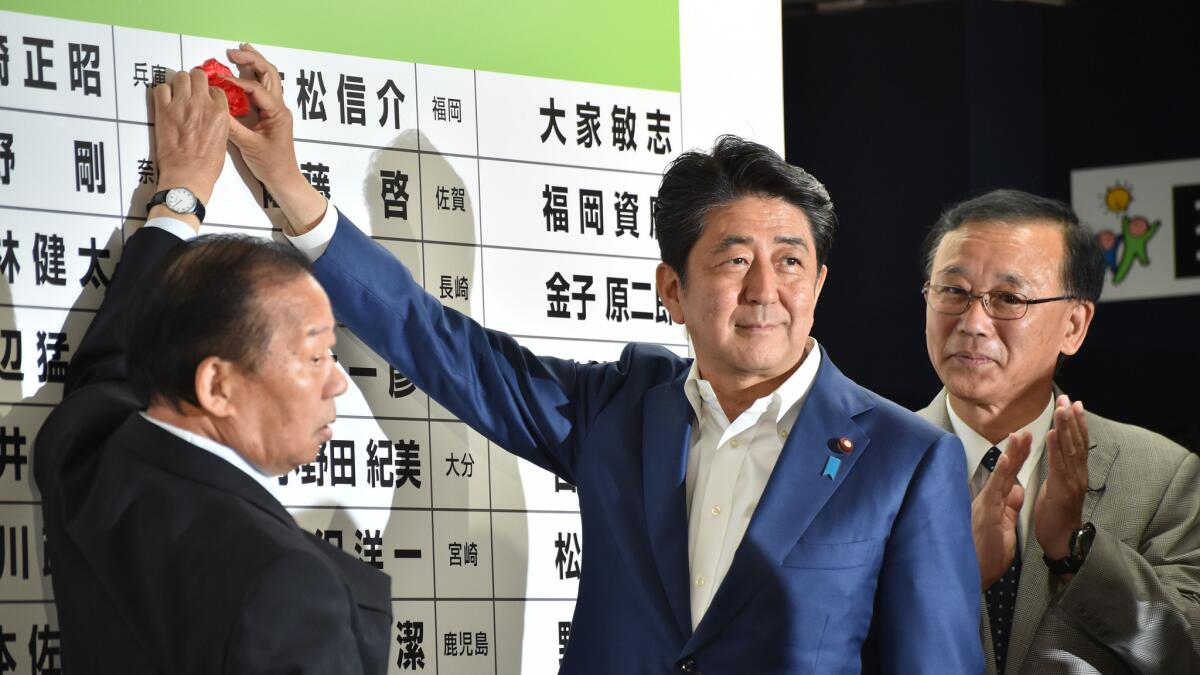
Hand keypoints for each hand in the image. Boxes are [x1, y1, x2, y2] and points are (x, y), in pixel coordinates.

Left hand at [152, 68, 229, 211]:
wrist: (188, 175)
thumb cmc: (206, 165)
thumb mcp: (224, 140)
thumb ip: (218, 122)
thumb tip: (211, 114)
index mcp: (220, 113)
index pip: (216, 89)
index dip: (209, 92)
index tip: (205, 96)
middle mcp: (202, 104)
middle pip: (198, 76)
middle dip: (194, 81)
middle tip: (190, 89)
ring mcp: (182, 105)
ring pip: (180, 77)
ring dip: (179, 83)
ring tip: (177, 93)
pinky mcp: (164, 110)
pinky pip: (161, 88)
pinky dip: (163, 92)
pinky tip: (165, 101)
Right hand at [224, 43, 326, 233]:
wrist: (283, 178)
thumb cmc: (271, 165)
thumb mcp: (248, 146)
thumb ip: (232, 126)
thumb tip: (215, 109)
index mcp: (277, 113)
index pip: (256, 89)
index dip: (236, 82)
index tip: (219, 79)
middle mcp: (279, 108)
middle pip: (269, 74)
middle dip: (252, 60)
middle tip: (233, 52)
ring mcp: (276, 110)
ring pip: (269, 79)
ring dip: (255, 64)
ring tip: (240, 53)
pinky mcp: (270, 115)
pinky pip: (262, 90)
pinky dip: (252, 78)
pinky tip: (241, 73)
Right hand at [973, 431, 1030, 586]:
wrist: (974, 575)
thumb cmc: (986, 555)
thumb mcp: (1004, 528)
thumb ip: (1009, 508)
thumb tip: (1017, 491)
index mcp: (994, 504)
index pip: (1008, 476)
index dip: (1017, 458)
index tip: (1025, 441)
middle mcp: (988, 500)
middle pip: (1005, 471)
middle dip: (1016, 450)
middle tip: (1025, 430)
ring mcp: (986, 505)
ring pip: (1000, 475)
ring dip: (1010, 455)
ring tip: (1019, 436)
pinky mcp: (986, 514)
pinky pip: (995, 491)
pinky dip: (1000, 474)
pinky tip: (1006, 460)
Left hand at [1035, 395, 1089, 560]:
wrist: (1062, 541)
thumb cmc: (1056, 515)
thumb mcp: (1057, 487)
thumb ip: (1059, 470)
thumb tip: (1057, 454)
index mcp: (1076, 473)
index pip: (1078, 443)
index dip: (1077, 423)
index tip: (1074, 403)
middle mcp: (1078, 475)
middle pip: (1076, 442)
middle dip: (1071, 418)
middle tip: (1068, 397)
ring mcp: (1072, 482)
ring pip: (1069, 450)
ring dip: (1065, 427)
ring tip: (1062, 408)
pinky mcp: (1061, 490)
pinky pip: (1058, 465)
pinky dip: (1056, 448)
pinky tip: (1053, 433)